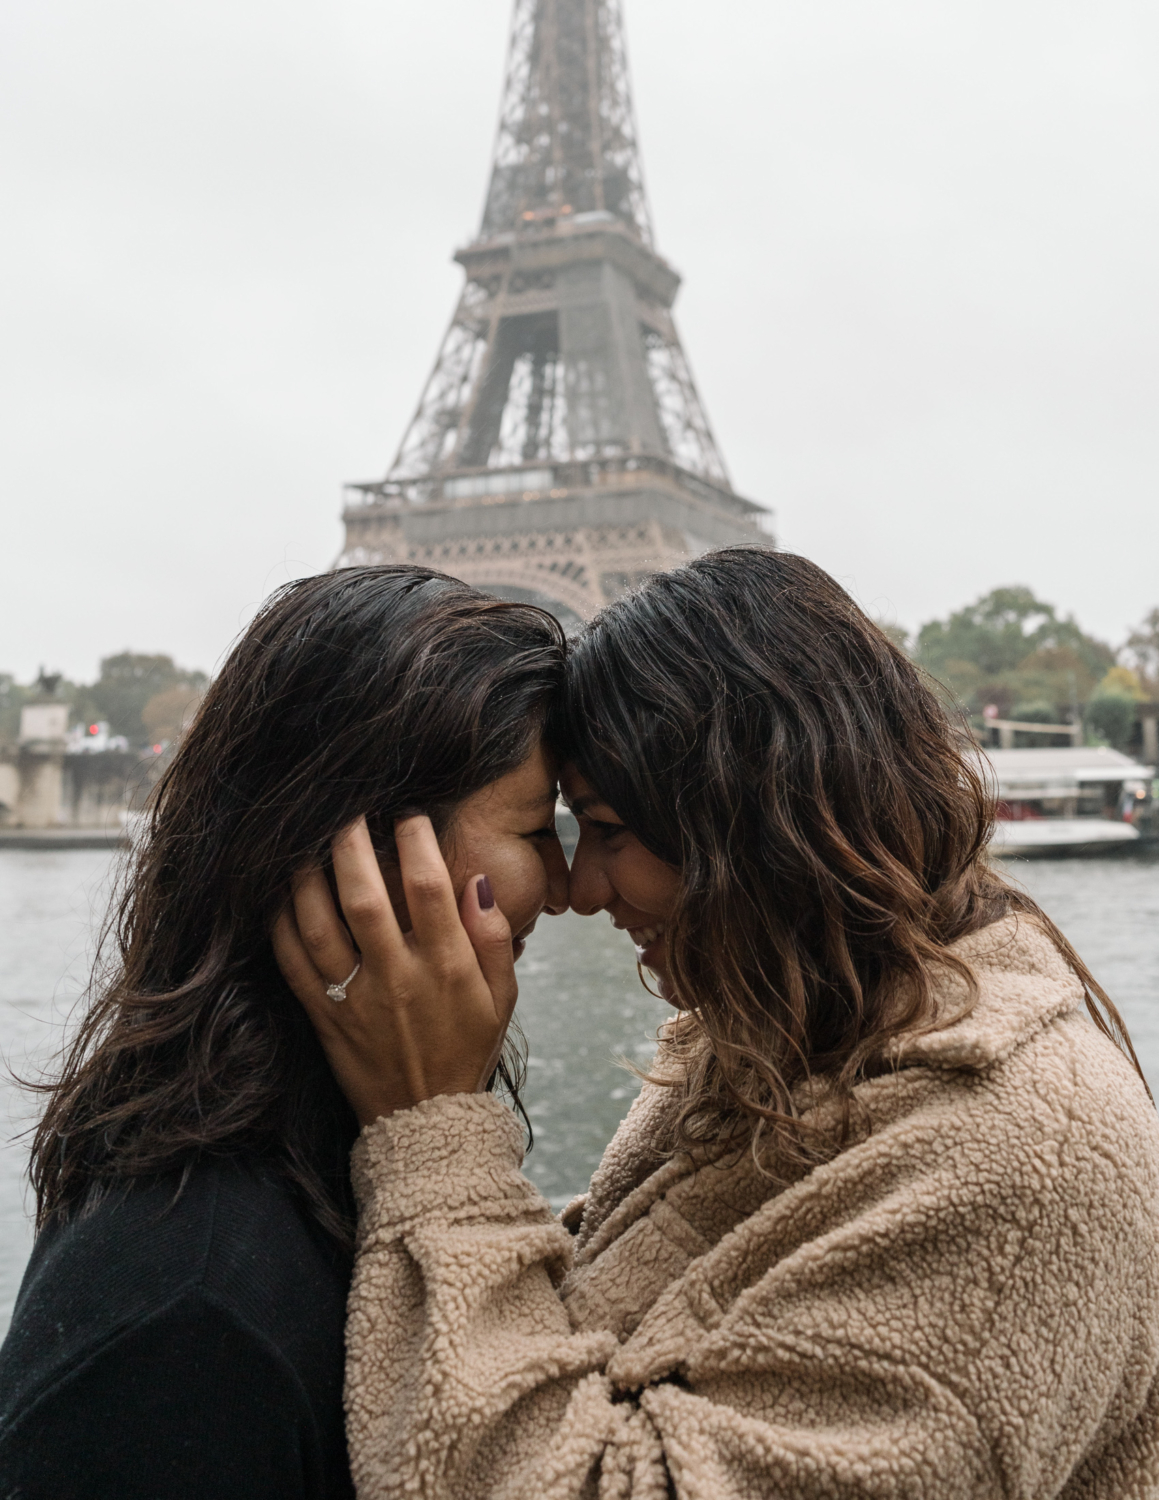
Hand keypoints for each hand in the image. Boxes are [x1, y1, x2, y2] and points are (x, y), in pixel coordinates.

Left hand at [272, 815, 517, 1125]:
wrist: (426, 1124)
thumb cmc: (467, 1048)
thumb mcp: (502, 997)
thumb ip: (492, 937)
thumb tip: (474, 880)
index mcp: (447, 969)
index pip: (429, 889)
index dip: (416, 841)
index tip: (408, 812)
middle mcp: (397, 980)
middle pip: (365, 899)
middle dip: (352, 845)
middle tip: (346, 809)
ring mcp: (355, 1000)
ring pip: (318, 927)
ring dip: (307, 877)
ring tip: (306, 841)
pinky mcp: (324, 1018)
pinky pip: (292, 963)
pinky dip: (280, 924)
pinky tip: (281, 893)